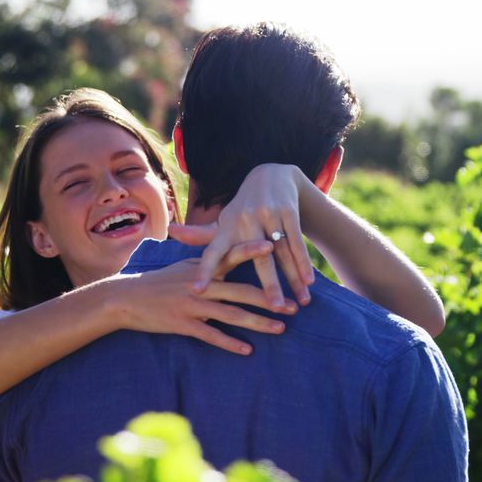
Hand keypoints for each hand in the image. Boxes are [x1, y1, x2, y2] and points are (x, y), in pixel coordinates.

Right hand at [106, 239, 296, 355]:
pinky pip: (211, 335)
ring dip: (257, 323)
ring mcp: (192, 305)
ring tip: (280, 329)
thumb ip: (208, 262)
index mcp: (202, 268)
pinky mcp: (183, 324)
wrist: (125, 299)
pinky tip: (247, 350)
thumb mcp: (184, 266)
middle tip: (292, 305)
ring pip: (231, 314)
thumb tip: (229, 254)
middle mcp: (201, 284)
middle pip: (241, 290)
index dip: (253, 249)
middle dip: (269, 298)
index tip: (276, 245)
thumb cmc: (158, 282)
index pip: (231, 255)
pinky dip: (230, 343)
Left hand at [169, 164, 315, 308]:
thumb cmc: (243, 208)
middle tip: (272, 307)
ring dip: (294, 279)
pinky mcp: (288, 212)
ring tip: (300, 302)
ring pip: (282, 253)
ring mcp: (269, 215)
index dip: (204, 270)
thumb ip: (200, 233)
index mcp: (227, 226)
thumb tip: (171, 232)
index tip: (197, 291)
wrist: (271, 175)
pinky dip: (304, 262)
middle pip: (258, 258)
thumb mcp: (224, 221)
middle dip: (268, 283)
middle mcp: (247, 220)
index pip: (213, 250)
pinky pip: (297, 242)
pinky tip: (309, 281)